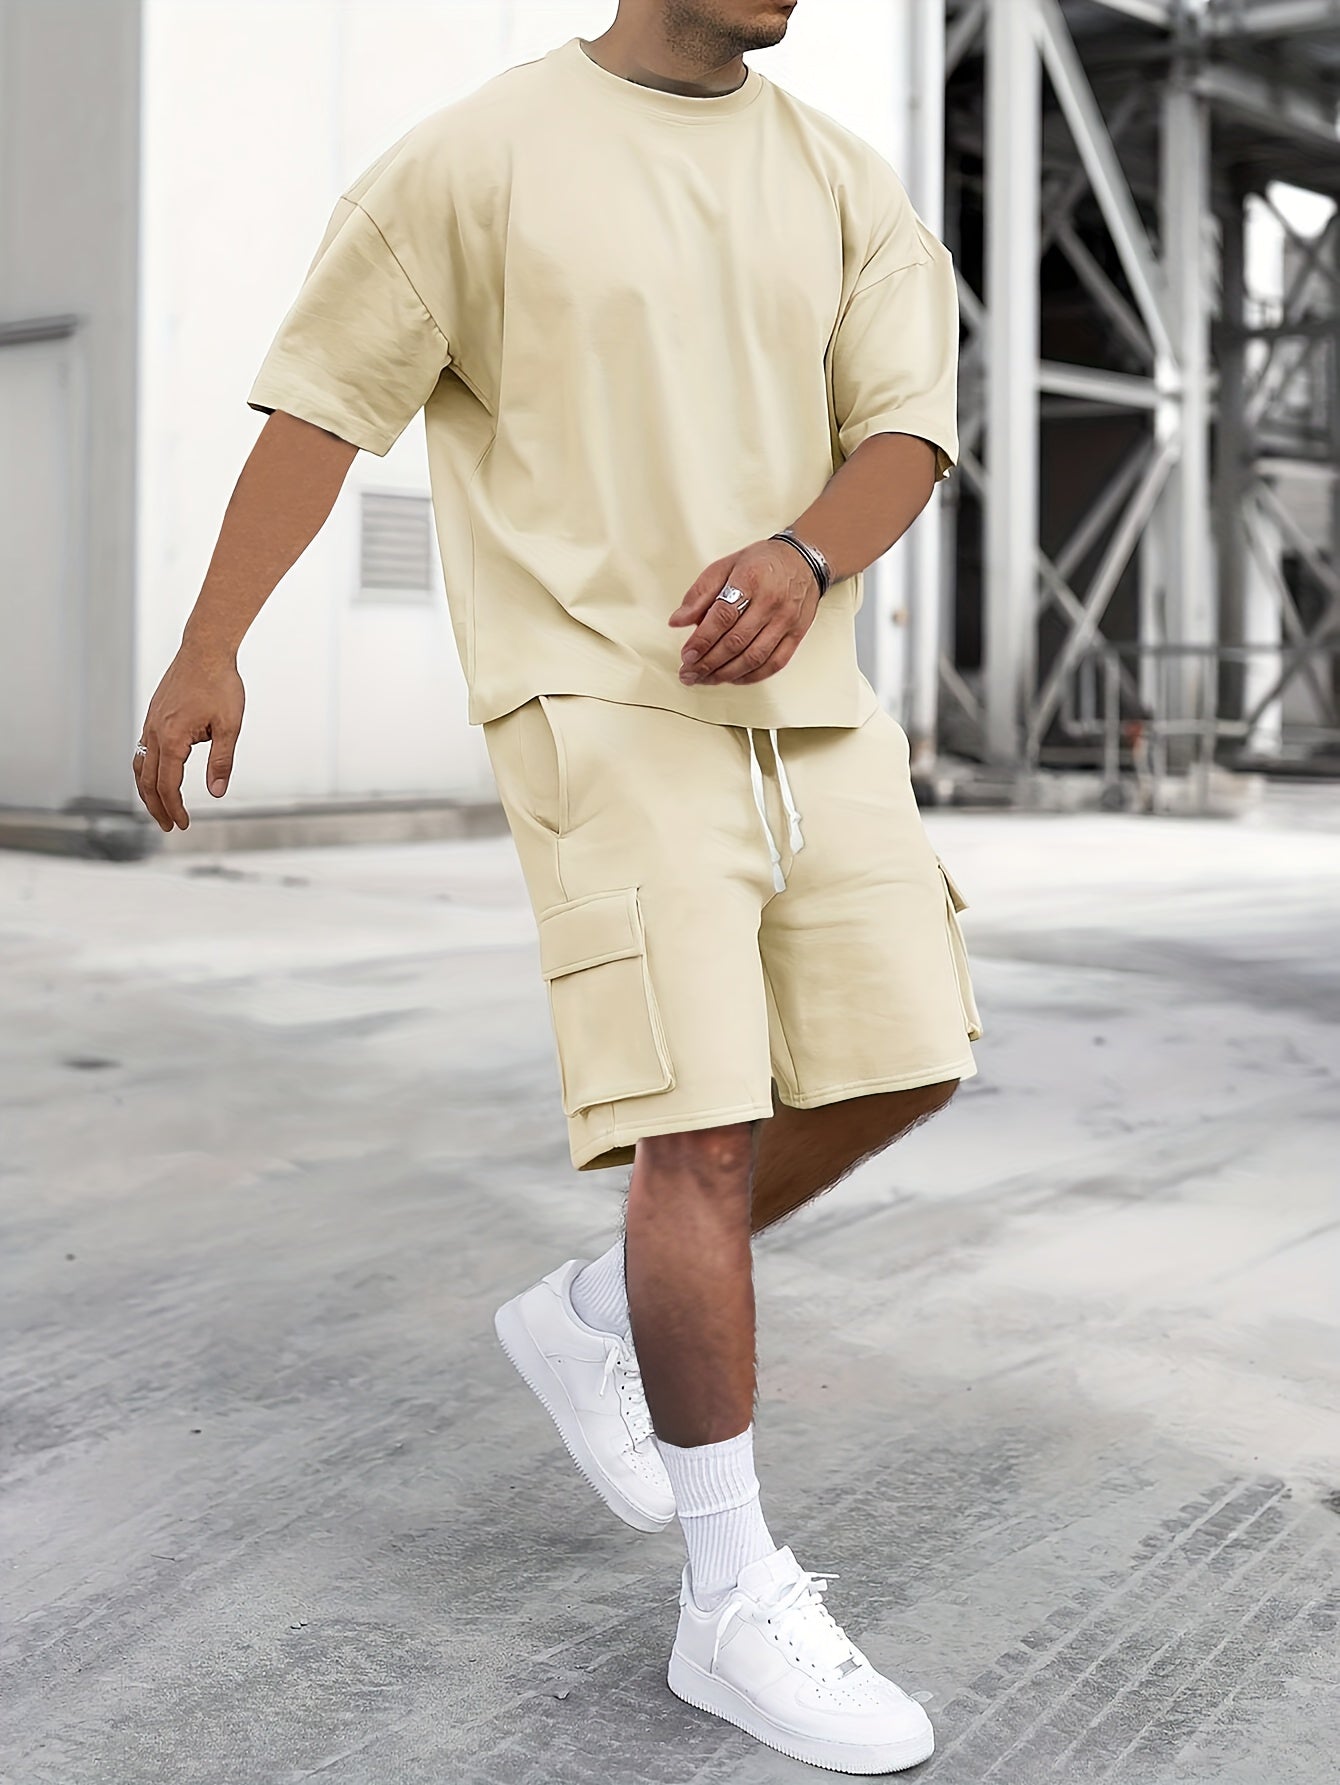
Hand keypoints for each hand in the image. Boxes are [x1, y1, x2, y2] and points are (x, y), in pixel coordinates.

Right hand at [132, 645, 244, 831]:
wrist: (205, 650)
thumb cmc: (220, 684)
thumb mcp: (229, 727)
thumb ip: (222, 761)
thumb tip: (216, 792)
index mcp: (172, 739)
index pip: (168, 785)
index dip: (174, 809)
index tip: (183, 825)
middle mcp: (154, 732)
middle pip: (147, 781)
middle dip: (157, 807)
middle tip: (169, 826)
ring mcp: (150, 723)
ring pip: (140, 766)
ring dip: (147, 791)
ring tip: (159, 807)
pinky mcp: (153, 715)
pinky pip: (142, 749)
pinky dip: (146, 770)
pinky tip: (158, 775)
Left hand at [668, 538, 820, 685]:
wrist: (803, 560)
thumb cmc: (762, 563)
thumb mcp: (725, 566)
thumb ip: (699, 594)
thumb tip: (678, 621)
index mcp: (750, 579)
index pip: (723, 616)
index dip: (703, 639)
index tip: (687, 654)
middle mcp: (771, 601)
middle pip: (737, 641)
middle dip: (708, 663)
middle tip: (689, 672)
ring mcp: (786, 620)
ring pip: (754, 657)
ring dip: (726, 674)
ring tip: (705, 679)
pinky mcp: (797, 635)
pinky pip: (774, 663)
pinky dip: (751, 676)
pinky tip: (732, 678)